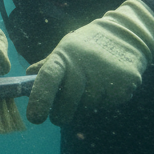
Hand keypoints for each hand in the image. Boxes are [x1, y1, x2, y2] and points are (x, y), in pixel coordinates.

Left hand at [26, 0, 153, 125]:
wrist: (127, 35)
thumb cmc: (87, 46)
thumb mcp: (65, 49)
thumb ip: (47, 65)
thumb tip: (26, 77)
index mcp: (64, 54)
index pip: (49, 76)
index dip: (40, 98)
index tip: (34, 118)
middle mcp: (85, 62)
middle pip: (68, 101)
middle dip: (61, 115)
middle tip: (59, 118)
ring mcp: (107, 73)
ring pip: (88, 106)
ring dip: (84, 106)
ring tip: (91, 87)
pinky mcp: (126, 83)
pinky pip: (107, 105)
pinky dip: (104, 102)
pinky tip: (107, 86)